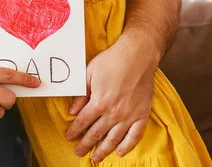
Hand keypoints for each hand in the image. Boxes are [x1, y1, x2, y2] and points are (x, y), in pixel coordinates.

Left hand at [65, 39, 153, 161]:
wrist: (137, 55)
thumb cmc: (111, 61)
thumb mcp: (88, 74)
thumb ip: (80, 95)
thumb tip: (72, 111)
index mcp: (99, 102)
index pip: (83, 121)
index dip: (75, 131)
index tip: (69, 138)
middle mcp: (114, 112)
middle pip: (97, 133)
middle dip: (86, 144)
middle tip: (78, 152)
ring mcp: (130, 115)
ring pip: (114, 139)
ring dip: (104, 150)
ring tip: (96, 158)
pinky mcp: (143, 114)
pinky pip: (135, 136)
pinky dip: (127, 146)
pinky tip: (120, 152)